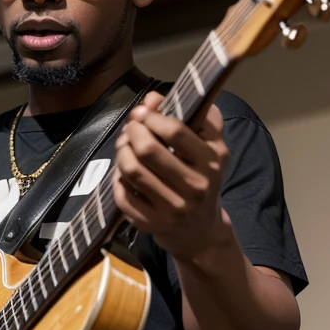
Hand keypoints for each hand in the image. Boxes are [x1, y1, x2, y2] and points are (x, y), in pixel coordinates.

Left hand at [113, 91, 229, 260]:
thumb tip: (152, 98)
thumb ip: (191, 115)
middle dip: (132, 131)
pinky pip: (122, 194)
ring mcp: (172, 208)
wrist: (200, 231)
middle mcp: (194, 187)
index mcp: (211, 162)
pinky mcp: (152, 224)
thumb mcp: (210, 146)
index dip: (152, 116)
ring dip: (121, 152)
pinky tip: (124, 173)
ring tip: (124, 146)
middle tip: (130, 128)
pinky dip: (117, 178)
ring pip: (131, 170)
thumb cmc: (202, 179)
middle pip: (148, 149)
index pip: (175, 131)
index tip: (144, 113)